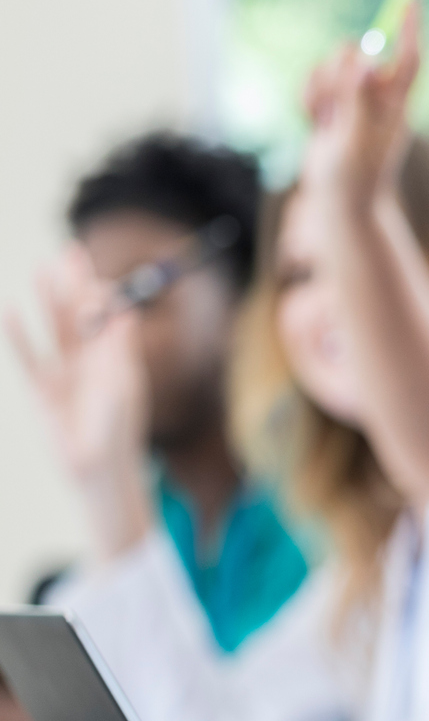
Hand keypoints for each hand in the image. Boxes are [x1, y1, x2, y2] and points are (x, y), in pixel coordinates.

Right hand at [6, 249, 152, 557]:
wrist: (98, 469)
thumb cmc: (118, 430)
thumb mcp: (122, 385)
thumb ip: (120, 348)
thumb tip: (126, 310)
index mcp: (118, 358)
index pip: (109, 315)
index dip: (102, 293)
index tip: (94, 272)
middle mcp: (92, 361)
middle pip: (80, 314)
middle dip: (74, 284)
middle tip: (68, 251)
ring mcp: (66, 373)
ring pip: (54, 328)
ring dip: (47, 299)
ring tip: (40, 269)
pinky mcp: (43, 390)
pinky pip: (28, 356)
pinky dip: (17, 334)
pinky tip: (7, 310)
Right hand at [299, 1, 421, 225]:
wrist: (339, 205)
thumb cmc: (355, 180)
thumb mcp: (357, 140)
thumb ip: (359, 100)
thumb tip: (369, 60)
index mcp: (397, 104)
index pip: (409, 57)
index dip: (411, 27)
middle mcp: (378, 98)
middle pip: (359, 54)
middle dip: (338, 68)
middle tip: (332, 101)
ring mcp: (353, 102)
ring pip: (331, 66)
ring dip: (319, 87)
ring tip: (323, 120)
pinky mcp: (330, 109)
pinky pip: (312, 83)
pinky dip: (307, 99)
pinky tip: (314, 122)